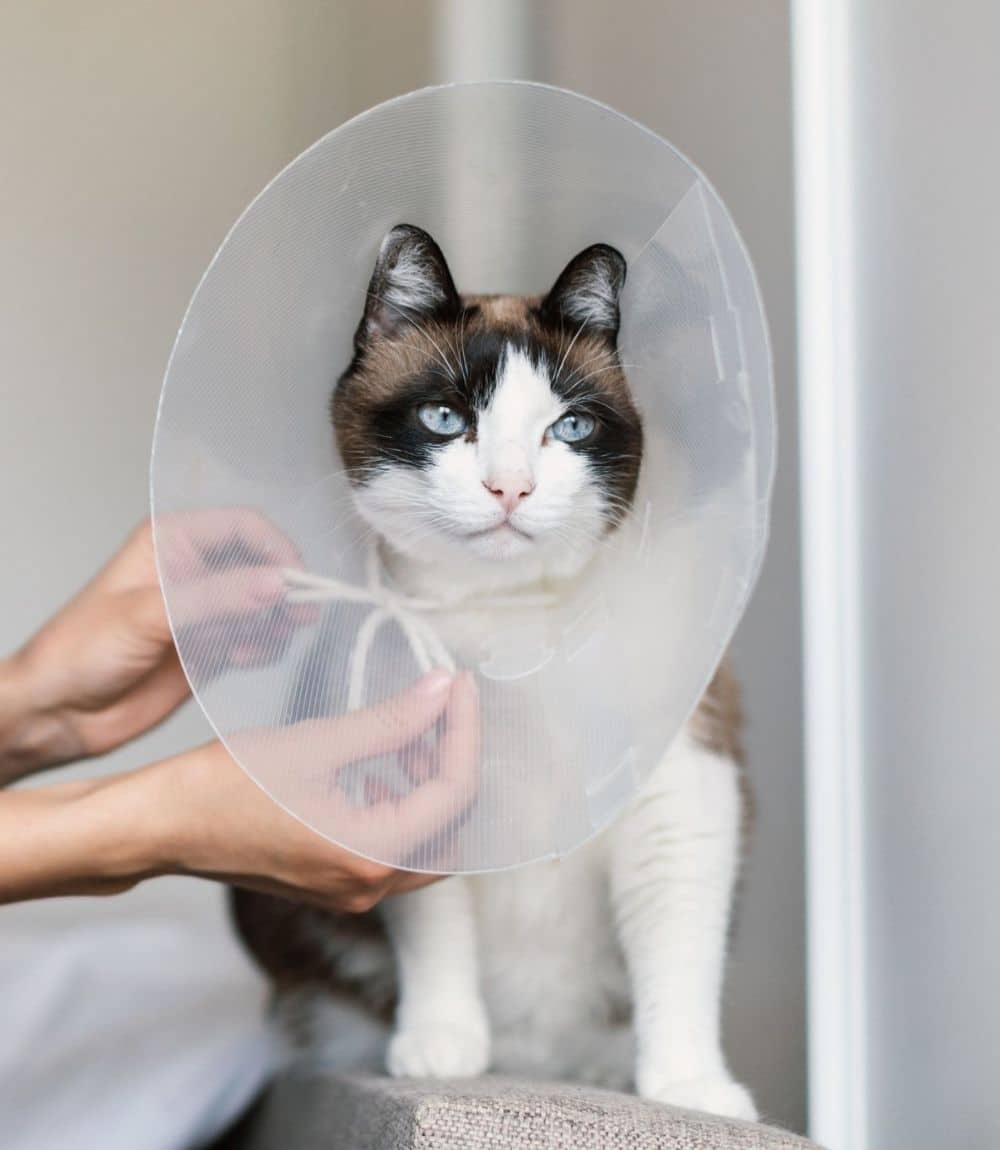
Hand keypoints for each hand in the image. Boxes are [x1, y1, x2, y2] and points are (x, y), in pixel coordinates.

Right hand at [0, 671, 478, 909]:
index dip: (465, 731)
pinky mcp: (334, 883)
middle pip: (454, 829)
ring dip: (432, 791)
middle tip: (441, 715)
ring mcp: (352, 892)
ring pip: (429, 844)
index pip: (455, 793)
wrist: (162, 826)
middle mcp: (369, 886)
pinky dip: (404, 810)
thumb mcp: (316, 743)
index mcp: (370, 854)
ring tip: (410, 739)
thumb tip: (444, 689)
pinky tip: (378, 772)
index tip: (459, 685)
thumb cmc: (225, 784)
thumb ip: (390, 721)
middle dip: (455, 767)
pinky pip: (394, 852)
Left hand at [3, 511, 309, 778]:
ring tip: (268, 641)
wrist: (57, 712)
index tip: (296, 581)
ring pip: (266, 603)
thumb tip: (276, 583)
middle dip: (285, 587)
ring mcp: (205, 611)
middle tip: (299, 615)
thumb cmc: (78, 650)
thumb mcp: (149, 615)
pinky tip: (245, 659)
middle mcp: (193, 571)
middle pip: (263, 563)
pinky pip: (258, 638)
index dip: (276, 548)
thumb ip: (216, 597)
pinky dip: (265, 648)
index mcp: (171, 542)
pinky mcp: (212, 648)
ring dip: (278, 621)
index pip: (242, 526)